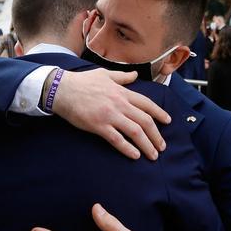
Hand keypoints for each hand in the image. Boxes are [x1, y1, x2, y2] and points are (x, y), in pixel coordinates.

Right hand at [54, 70, 170, 160]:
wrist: (62, 89)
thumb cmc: (82, 81)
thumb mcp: (105, 74)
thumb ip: (122, 77)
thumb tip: (135, 75)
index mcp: (122, 92)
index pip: (147, 104)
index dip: (159, 113)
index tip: (168, 121)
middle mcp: (120, 104)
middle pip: (145, 121)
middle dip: (156, 135)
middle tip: (162, 147)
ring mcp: (110, 115)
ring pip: (135, 132)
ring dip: (147, 144)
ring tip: (153, 155)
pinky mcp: (98, 126)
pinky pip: (117, 140)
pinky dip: (128, 149)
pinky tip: (135, 156)